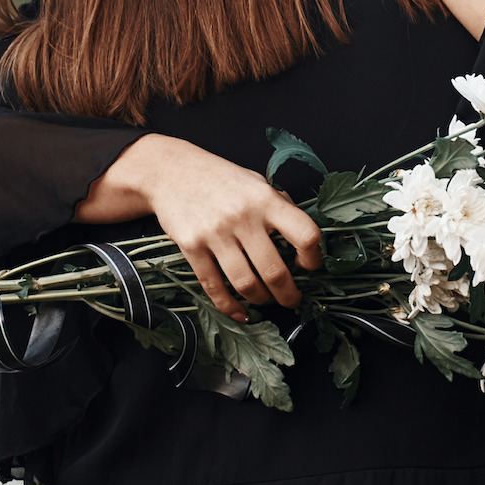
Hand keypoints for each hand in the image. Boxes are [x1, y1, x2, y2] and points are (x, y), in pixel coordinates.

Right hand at [79, 134, 323, 321]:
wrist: (171, 172)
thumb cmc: (220, 179)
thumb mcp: (256, 183)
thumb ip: (279, 208)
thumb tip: (303, 238)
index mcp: (266, 200)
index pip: (304, 234)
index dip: (313, 257)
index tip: (309, 266)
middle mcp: (243, 217)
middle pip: (274, 271)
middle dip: (288, 294)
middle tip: (292, 300)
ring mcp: (215, 233)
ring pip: (245, 284)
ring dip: (260, 300)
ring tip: (265, 300)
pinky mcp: (191, 247)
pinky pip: (214, 286)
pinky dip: (229, 306)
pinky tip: (239, 313)